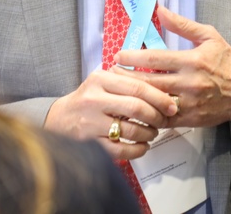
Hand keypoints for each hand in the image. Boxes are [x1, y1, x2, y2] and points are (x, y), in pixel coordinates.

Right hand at [44, 68, 178, 160]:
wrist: (58, 119)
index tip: (172, 105)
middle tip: (164, 121)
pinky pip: (120, 150)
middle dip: (156, 116)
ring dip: (148, 134)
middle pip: (136, 107)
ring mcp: (90, 122)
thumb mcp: (103, 83)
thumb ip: (127, 82)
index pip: (137, 87)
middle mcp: (93, 99)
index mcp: (100, 79)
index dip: (159, 97)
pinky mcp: (88, 143)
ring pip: (130, 129)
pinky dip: (137, 150)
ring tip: (153, 133)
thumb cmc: (88, 100)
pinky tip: (142, 147)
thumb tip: (163, 91)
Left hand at [115, 6, 230, 126]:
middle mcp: (190, 83)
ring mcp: (189, 103)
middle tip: (110, 74)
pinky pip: (163, 120)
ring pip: (154, 102)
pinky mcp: (190, 119)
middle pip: (150, 82)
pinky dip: (147, 115)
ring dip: (134, 97)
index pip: (156, 59)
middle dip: (127, 78)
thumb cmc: (227, 61)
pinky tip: (135, 109)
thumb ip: (183, 25)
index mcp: (193, 60)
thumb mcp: (210, 36)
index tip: (118, 56)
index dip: (133, 58)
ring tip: (118, 91)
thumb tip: (160, 10)